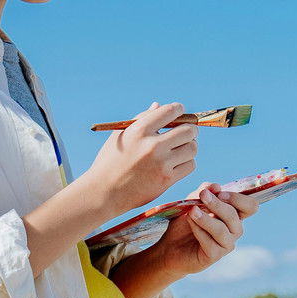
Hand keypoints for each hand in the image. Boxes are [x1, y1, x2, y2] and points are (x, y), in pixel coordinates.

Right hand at [79, 102, 196, 215]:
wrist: (104, 191)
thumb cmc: (110, 160)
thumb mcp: (120, 134)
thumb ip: (141, 118)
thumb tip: (158, 105)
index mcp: (139, 129)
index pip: (170, 111)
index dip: (179, 109)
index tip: (179, 112)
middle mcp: (152, 145)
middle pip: (189, 130)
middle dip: (190, 129)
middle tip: (186, 132)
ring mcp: (161, 164)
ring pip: (192, 148)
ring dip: (189, 146)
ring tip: (180, 148)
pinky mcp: (166, 180)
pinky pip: (190, 165)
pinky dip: (187, 162)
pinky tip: (176, 162)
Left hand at [145, 180, 259, 276]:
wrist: (170, 245)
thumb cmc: (186, 222)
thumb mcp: (193, 201)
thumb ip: (205, 192)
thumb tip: (216, 186)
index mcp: (234, 214)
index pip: (250, 207)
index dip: (238, 199)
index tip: (220, 193)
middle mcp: (234, 230)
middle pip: (234, 216)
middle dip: (217, 204)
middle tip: (202, 195)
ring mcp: (226, 244)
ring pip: (221, 230)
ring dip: (206, 218)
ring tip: (192, 211)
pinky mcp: (214, 256)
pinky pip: (210, 242)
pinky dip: (198, 230)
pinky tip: (189, 222)